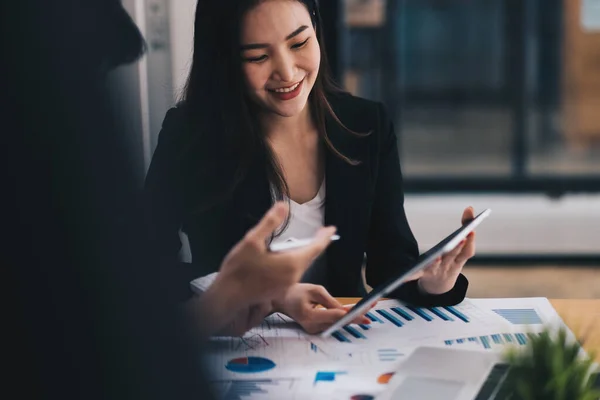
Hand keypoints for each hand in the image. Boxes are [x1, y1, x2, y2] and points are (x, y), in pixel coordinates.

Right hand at [193, 202, 336, 336]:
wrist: (228, 296)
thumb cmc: (239, 270)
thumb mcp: (251, 241)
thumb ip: (270, 222)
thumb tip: (283, 206)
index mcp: (291, 263)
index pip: (315, 248)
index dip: (324, 237)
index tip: (331, 229)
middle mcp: (293, 276)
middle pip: (309, 257)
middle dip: (316, 243)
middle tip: (320, 232)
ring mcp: (287, 285)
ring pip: (300, 265)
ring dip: (302, 253)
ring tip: (302, 243)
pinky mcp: (280, 290)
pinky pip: (292, 272)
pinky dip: (293, 262)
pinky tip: (284, 257)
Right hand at [273, 283, 370, 333]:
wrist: (283, 300)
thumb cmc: (296, 292)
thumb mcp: (314, 290)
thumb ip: (330, 301)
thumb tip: (344, 310)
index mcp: (309, 316)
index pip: (334, 316)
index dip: (350, 315)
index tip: (364, 315)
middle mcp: (312, 326)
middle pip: (339, 322)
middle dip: (356, 315)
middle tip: (371, 307)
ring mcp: (314, 329)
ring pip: (338, 323)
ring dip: (352, 315)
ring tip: (369, 306)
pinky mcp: (317, 328)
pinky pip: (334, 322)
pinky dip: (344, 316)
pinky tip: (357, 312)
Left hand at [413, 207, 476, 294]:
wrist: (438, 287)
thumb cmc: (450, 261)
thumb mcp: (459, 246)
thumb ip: (465, 226)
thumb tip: (470, 208)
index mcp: (459, 260)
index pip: (467, 252)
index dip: (471, 242)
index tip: (472, 231)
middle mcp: (448, 266)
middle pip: (452, 256)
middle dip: (457, 248)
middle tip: (460, 239)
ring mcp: (435, 271)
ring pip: (436, 265)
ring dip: (436, 262)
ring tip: (435, 258)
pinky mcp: (422, 275)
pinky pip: (416, 275)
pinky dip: (410, 276)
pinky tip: (403, 277)